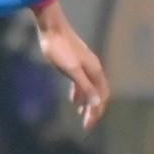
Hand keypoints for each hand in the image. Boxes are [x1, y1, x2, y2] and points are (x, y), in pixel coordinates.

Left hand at [31, 0, 109, 128]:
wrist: (51, 28)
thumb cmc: (60, 49)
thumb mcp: (72, 70)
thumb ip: (85, 87)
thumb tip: (97, 103)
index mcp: (95, 71)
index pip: (102, 96)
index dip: (97, 111)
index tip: (88, 125)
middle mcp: (94, 69)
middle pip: (99, 93)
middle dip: (94, 109)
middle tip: (86, 124)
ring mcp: (85, 65)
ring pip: (91, 88)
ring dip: (88, 102)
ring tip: (82, 114)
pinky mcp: (76, 63)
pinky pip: (83, 82)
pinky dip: (80, 93)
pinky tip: (73, 99)